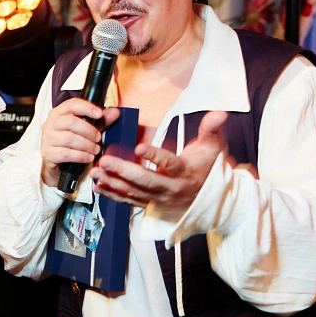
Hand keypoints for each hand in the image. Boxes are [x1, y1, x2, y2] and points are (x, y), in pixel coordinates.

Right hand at [40, 98, 121, 188]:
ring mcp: (47, 139)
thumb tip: (115, 112)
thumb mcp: (88, 129)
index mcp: (59, 113)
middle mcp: (50, 124)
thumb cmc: (73, 143)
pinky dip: (81, 156)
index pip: (72, 104)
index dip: (87, 108)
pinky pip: (66, 154)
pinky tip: (89, 157)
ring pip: (69, 139)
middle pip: (71, 122)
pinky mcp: (48, 154)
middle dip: (89, 131)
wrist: (58, 164)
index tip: (99, 114)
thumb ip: (101, 121)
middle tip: (98, 138)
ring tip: (96, 149)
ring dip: (87, 145)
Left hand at [91, 110, 228, 210]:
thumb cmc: (207, 169)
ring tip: (96, 171)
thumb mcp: (212, 148)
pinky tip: (99, 186)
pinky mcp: (150, 205)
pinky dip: (113, 194)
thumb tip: (219, 111)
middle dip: (123, 171)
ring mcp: (158, 199)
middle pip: (145, 181)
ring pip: (134, 192)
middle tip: (105, 160)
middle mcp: (170, 188)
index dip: (155, 156)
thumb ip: (211, 129)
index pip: (170, 163)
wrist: (210, 201)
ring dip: (113, 182)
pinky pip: (129, 201)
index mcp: (184, 172)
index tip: (139, 147)